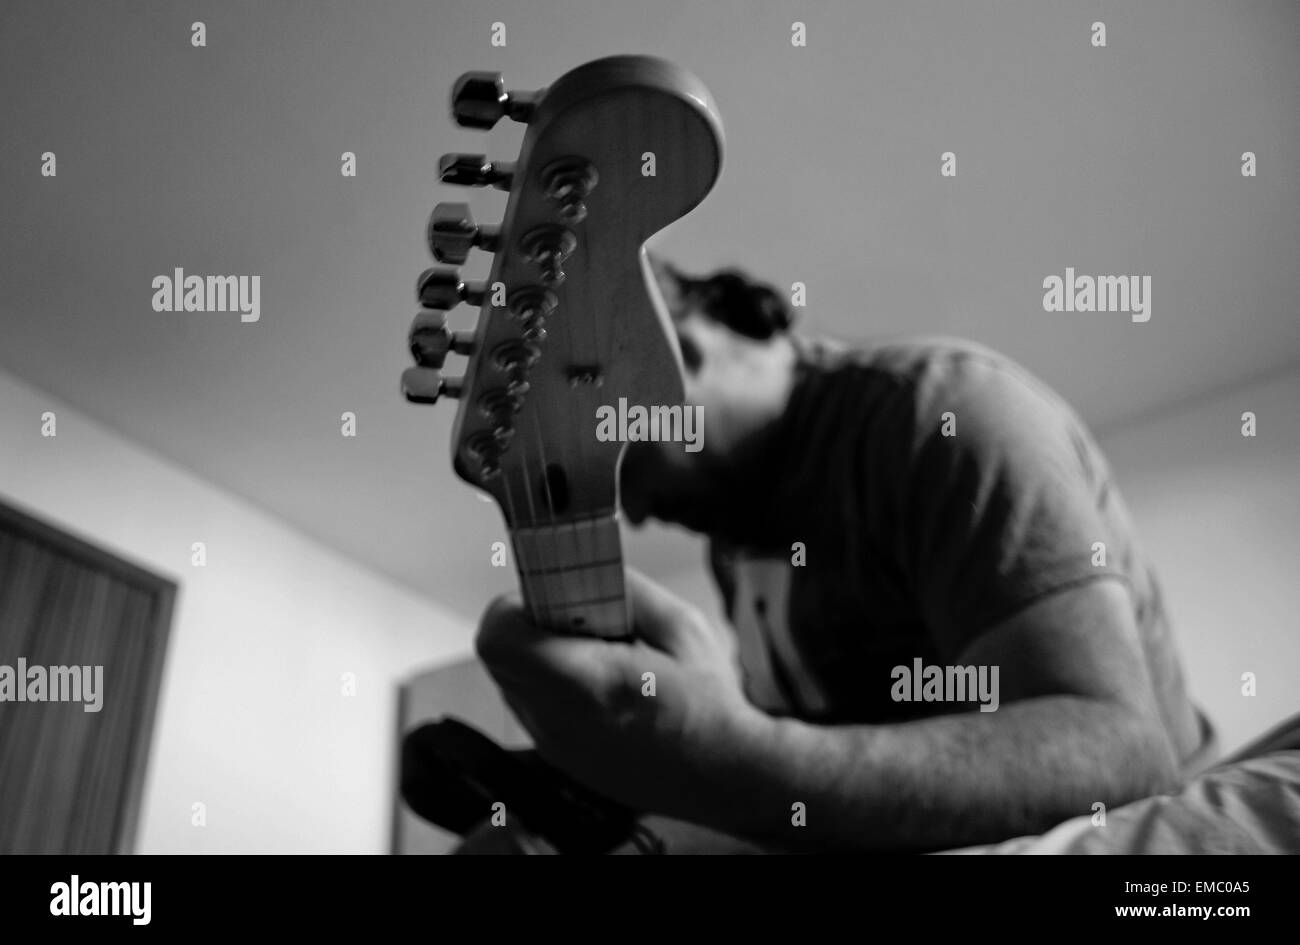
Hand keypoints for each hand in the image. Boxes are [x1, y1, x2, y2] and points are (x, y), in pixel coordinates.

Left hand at [475, 570, 765, 817]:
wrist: (724, 777)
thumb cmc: (710, 706)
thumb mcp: (682, 626)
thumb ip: (627, 589)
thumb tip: (585, 567)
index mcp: (591, 683)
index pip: (500, 637)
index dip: (516, 605)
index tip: (552, 595)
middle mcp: (560, 720)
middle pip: (498, 654)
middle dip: (528, 623)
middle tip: (576, 618)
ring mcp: (553, 744)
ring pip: (507, 677)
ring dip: (534, 653)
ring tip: (591, 651)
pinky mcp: (556, 755)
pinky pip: (526, 702)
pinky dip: (546, 680)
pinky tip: (595, 680)